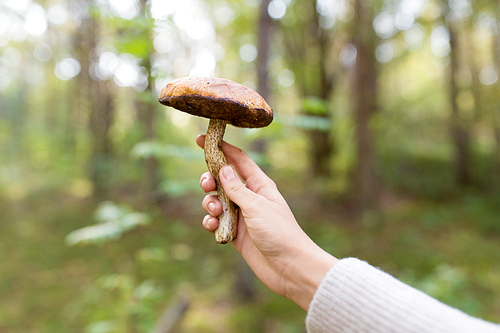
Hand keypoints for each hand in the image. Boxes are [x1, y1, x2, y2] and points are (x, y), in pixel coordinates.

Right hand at [197, 135, 337, 309]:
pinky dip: (211, 222)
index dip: (220, 148)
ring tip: (215, 211)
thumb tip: (223, 167)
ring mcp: (242, 215)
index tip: (200, 139)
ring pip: (217, 201)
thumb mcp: (257, 206)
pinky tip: (213, 226)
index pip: (238, 159)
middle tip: (206, 184)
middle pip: (223, 180)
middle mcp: (250, 197)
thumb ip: (237, 188)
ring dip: (210, 203)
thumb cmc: (280, 232)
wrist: (289, 267)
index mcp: (259, 185)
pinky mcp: (235, 233)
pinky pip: (217, 222)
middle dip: (210, 180)